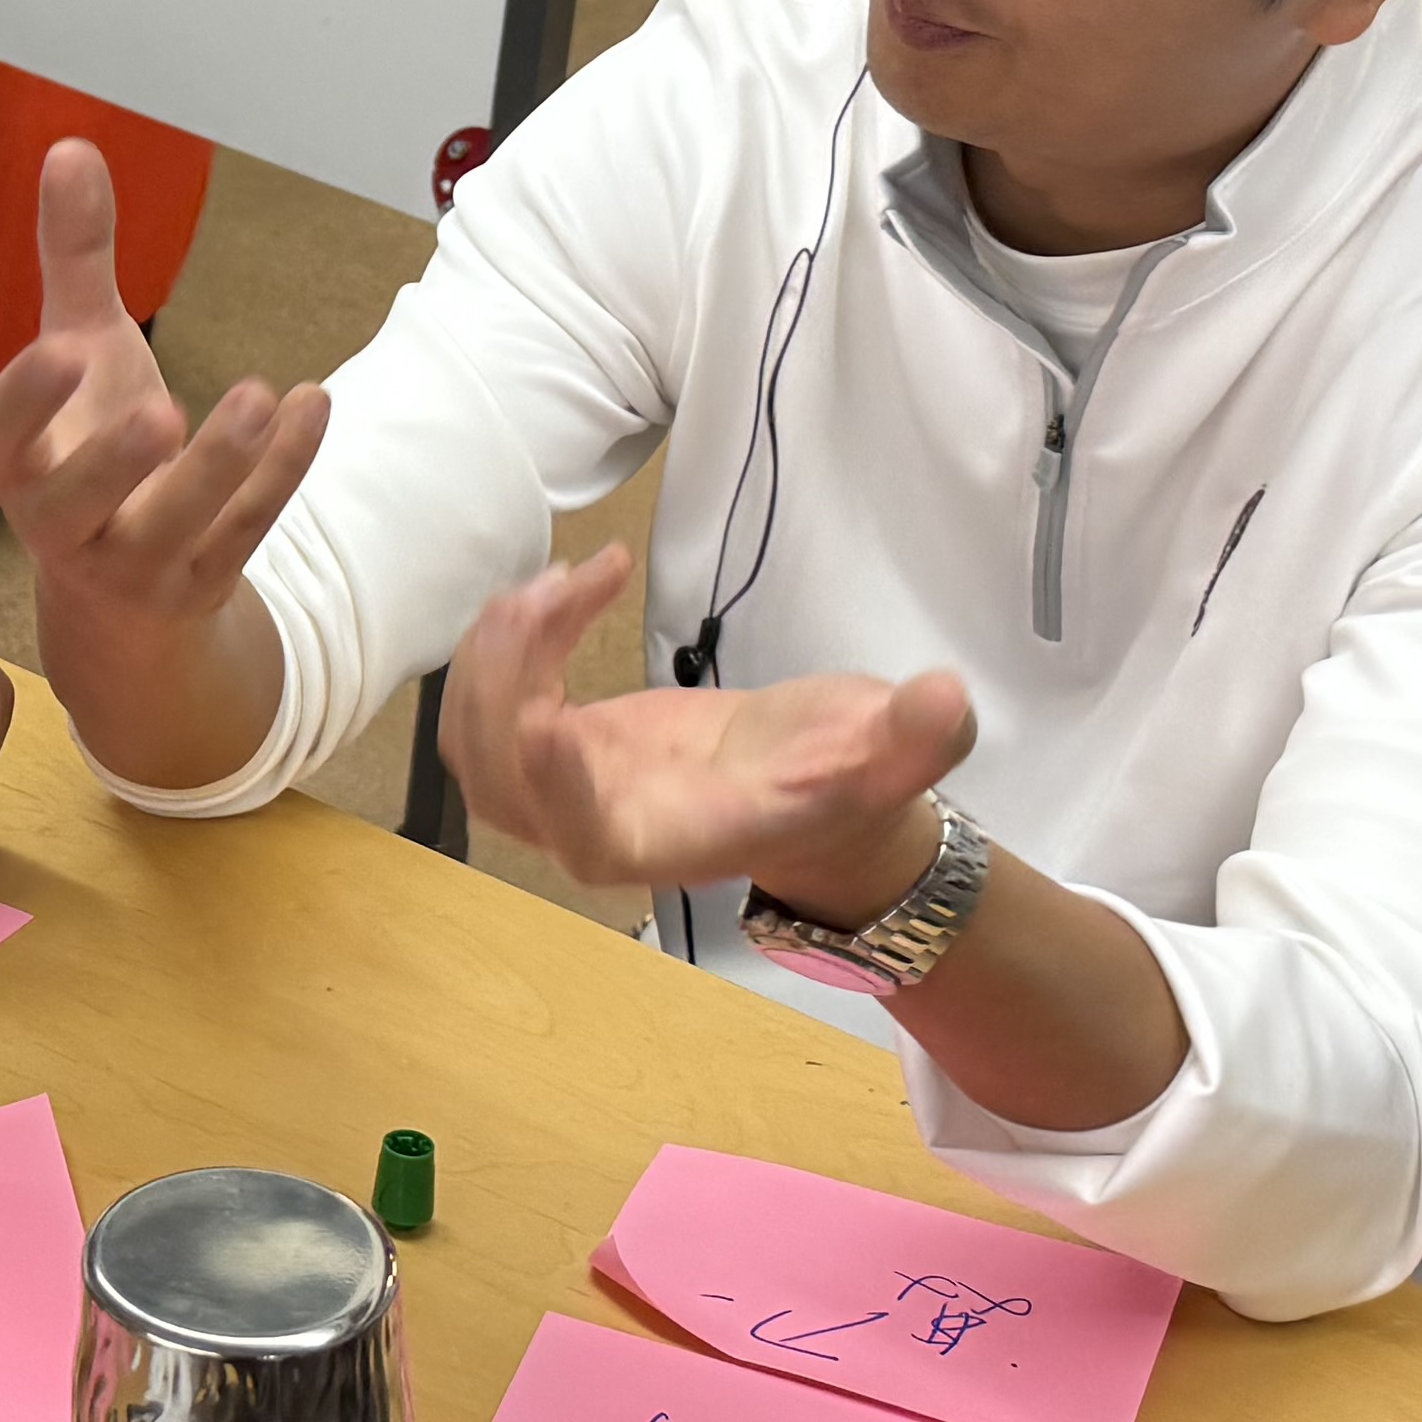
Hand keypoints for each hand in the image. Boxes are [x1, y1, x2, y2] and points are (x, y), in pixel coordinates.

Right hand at [0, 138, 326, 645]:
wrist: (126, 588)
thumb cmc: (93, 446)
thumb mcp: (84, 350)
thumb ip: (74, 258)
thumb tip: (71, 148)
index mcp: (19, 465)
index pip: (1, 443)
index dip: (25, 402)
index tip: (63, 349)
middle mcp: (64, 525)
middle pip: (76, 506)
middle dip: (116, 463)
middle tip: (161, 409)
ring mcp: (136, 564)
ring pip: (175, 527)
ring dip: (222, 466)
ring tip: (259, 392)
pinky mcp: (203, 581)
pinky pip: (246, 529)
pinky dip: (284, 470)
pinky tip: (313, 402)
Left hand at [433, 544, 975, 903]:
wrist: (810, 789)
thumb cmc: (844, 778)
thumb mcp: (893, 753)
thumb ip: (918, 736)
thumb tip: (946, 699)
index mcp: (674, 842)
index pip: (590, 836)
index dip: (557, 788)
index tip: (545, 718)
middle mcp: (602, 832)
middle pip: (503, 783)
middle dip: (510, 682)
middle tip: (563, 588)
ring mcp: (564, 796)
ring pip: (475, 744)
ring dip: (494, 655)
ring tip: (566, 579)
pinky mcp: (552, 752)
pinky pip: (487, 710)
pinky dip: (501, 647)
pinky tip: (558, 590)